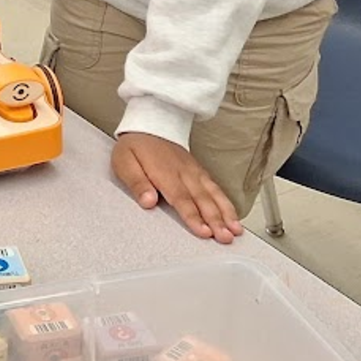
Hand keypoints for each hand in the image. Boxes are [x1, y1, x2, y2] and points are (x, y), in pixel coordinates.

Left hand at [112, 133, 241, 242]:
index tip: (203, 232)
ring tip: (235, 230)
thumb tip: (148, 202)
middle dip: (216, 220)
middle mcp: (184, 173)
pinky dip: (226, 203)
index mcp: (165, 173)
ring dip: (226, 213)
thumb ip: (137, 183)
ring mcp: (194, 172)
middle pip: (202, 200)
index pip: (181, 199)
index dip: (193, 217)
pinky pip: (216, 188)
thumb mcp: (124, 162)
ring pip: (214, 194)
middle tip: (225, 238)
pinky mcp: (199, 171)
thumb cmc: (136, 146)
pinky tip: (234, 216)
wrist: (150, 123)